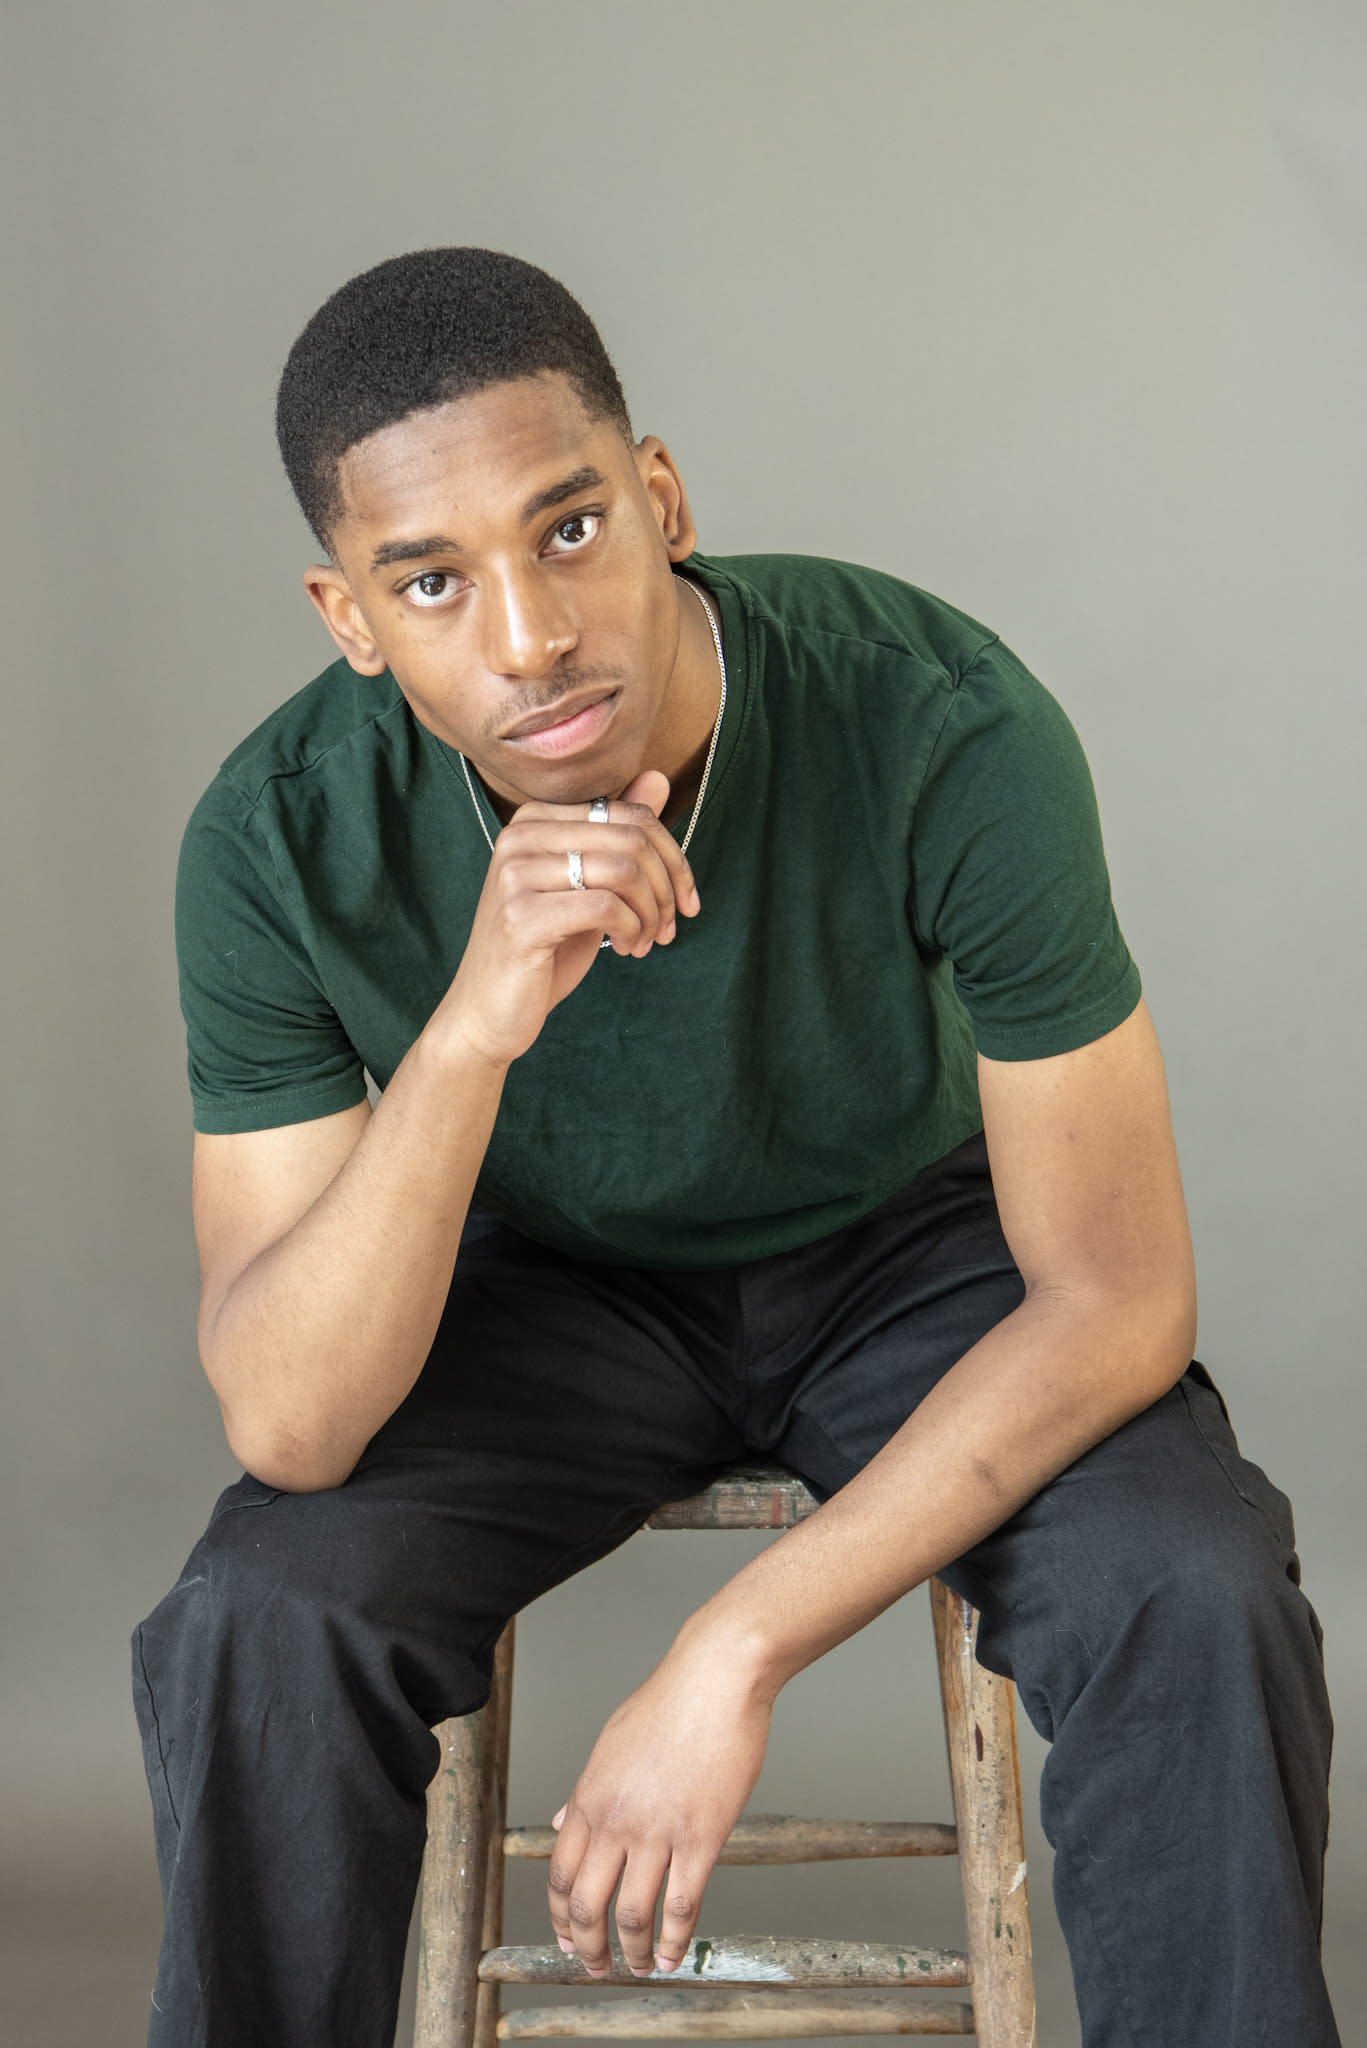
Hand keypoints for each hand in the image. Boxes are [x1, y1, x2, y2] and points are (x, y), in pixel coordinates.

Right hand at [436, 770, 699, 1068]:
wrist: (488, 1010)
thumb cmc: (543, 949)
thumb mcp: (588, 886)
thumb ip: (618, 834)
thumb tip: (657, 777)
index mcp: (535, 819)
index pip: (630, 814)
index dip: (673, 857)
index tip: (684, 900)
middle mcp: (519, 836)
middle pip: (632, 839)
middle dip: (667, 888)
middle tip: (668, 927)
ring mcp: (515, 875)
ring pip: (624, 870)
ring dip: (651, 913)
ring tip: (646, 941)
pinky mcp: (520, 917)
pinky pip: (606, 906)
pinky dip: (632, 930)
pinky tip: (627, 949)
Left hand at [546, 1635, 773, 1978]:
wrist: (715, 1679)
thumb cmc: (669, 1702)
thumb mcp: (611, 1743)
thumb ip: (586, 1790)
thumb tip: (560, 1821)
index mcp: (590, 1797)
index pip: (561, 1874)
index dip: (562, 1916)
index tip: (569, 1937)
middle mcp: (615, 1821)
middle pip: (588, 1905)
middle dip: (589, 1947)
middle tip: (597, 1966)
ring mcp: (658, 1832)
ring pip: (632, 1915)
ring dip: (634, 1952)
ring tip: (642, 1966)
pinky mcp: (701, 1838)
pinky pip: (682, 1905)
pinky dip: (676, 1940)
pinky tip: (676, 1954)